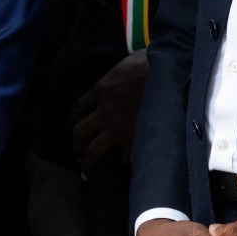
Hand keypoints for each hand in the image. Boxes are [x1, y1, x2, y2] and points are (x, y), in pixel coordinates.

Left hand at [70, 51, 148, 174]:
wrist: (164, 73)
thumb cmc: (149, 62)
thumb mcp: (127, 62)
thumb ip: (122, 73)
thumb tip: (129, 70)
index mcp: (100, 91)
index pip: (79, 107)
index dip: (74, 118)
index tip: (71, 127)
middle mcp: (103, 111)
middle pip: (80, 133)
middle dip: (76, 146)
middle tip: (78, 156)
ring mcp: (116, 126)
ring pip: (94, 149)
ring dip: (88, 163)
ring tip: (87, 173)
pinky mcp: (133, 137)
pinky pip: (124, 155)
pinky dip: (124, 161)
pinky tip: (125, 165)